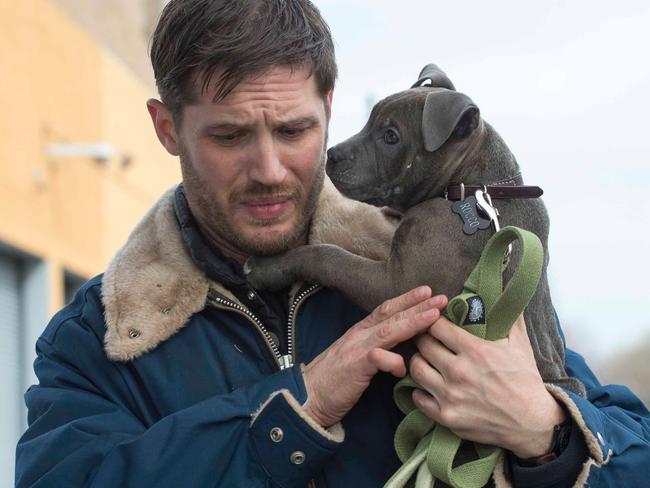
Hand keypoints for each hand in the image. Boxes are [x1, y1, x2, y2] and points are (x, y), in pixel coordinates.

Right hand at [302, 287, 447, 426]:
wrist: (307, 396)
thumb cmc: (334, 381)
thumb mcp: (357, 359)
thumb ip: (377, 351)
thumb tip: (400, 353)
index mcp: (360, 331)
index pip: (386, 310)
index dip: (407, 300)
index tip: (428, 291)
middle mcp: (359, 335)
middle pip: (391, 314)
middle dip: (417, 304)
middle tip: (441, 296)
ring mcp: (356, 349)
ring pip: (388, 330)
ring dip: (413, 321)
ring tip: (435, 313)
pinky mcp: (355, 367)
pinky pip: (378, 358)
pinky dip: (394, 362)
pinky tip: (405, 367)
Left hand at [410, 313, 565, 457]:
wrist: (532, 423)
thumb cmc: (526, 381)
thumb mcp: (521, 344)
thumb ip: (510, 317)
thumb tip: (504, 293)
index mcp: (475, 350)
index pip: (437, 326)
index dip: (435, 321)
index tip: (436, 323)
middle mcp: (459, 371)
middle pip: (423, 344)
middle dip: (424, 338)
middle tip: (427, 339)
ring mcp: (450, 395)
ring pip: (417, 368)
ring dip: (419, 361)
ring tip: (426, 360)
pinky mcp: (447, 416)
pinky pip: (418, 397)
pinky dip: (420, 390)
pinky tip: (428, 386)